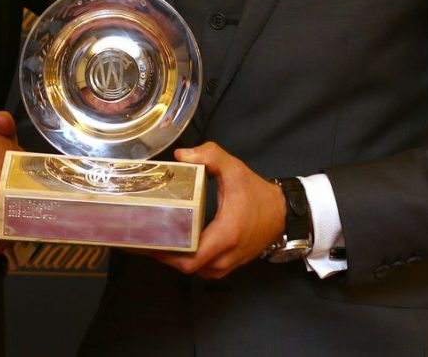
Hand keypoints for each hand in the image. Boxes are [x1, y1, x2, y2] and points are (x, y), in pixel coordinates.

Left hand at [150, 141, 284, 278]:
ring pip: (196, 271)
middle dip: (165, 255)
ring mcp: (230, 262)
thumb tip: (181, 155)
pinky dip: (191, 262)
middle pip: (188, 267)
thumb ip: (210, 155)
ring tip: (157, 242)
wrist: (282, 212)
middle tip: (145, 239)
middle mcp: (227, 254)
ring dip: (177, 260)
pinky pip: (205, 269)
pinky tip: (179, 247)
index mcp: (226, 234)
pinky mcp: (231, 264)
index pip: (191, 258)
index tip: (148, 241)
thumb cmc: (257, 193)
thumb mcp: (234, 168)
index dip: (166, 254)